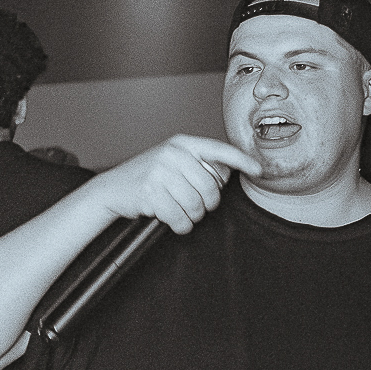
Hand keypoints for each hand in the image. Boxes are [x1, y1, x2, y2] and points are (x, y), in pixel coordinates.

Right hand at [87, 136, 261, 234]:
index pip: (219, 150)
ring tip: (182, 212)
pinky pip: (179, 218)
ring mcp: (159, 172)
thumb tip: (228, 174)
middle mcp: (172, 154)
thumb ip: (198, 163)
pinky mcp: (149, 193)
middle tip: (198, 206)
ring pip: (196, 205)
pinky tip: (175, 221)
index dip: (242, 161)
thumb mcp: (173, 160)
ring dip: (193, 216)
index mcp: (182, 144)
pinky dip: (181, 225)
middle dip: (208, 203)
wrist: (111, 189)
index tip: (259, 170)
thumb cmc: (147, 176)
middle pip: (211, 187)